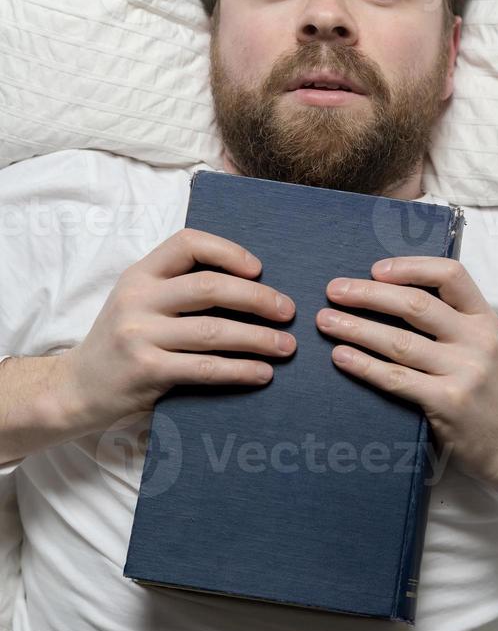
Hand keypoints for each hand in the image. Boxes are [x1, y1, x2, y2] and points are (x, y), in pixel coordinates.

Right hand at [59, 228, 295, 437]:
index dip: (228, 250)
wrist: (76, 388)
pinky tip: (263, 373)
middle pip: (210, 287)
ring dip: (259, 339)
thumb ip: (178, 287)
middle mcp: (138, 298)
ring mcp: (139, 335)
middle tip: (288, 311)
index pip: (188, 242)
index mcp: (140, 273)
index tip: (259, 268)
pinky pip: (205, 368)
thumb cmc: (123, 340)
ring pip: (214, 331)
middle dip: (258, 298)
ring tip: (287, 346)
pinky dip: (240, 370)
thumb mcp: (139, 301)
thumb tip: (251, 283)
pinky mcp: (146, 371)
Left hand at [315, 256, 497, 486]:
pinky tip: (340, 356)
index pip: (450, 274)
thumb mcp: (479, 343)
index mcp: (483, 318)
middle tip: (334, 290)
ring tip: (325, 321)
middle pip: (415, 305)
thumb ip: (447, 319)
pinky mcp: (448, 402)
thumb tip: (384, 290)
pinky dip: (363, 365)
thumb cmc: (482, 387)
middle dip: (368, 294)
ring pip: (399, 342)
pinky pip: (396, 378)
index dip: (410, 267)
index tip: (376, 269)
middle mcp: (477, 340)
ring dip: (356, 328)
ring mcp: (464, 372)